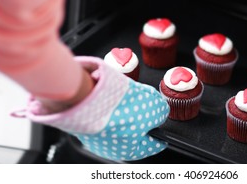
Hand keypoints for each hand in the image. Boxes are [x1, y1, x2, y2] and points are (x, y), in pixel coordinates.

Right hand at [19, 56, 169, 160]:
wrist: (85, 97)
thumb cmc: (118, 108)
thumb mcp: (154, 107)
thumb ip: (161, 112)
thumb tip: (160, 113)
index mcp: (131, 150)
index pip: (152, 145)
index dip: (160, 134)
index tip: (163, 131)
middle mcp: (111, 148)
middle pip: (133, 132)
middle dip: (140, 118)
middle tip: (144, 104)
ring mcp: (95, 137)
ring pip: (117, 122)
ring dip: (123, 110)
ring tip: (126, 96)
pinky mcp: (83, 124)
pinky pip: (102, 115)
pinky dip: (108, 106)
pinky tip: (110, 96)